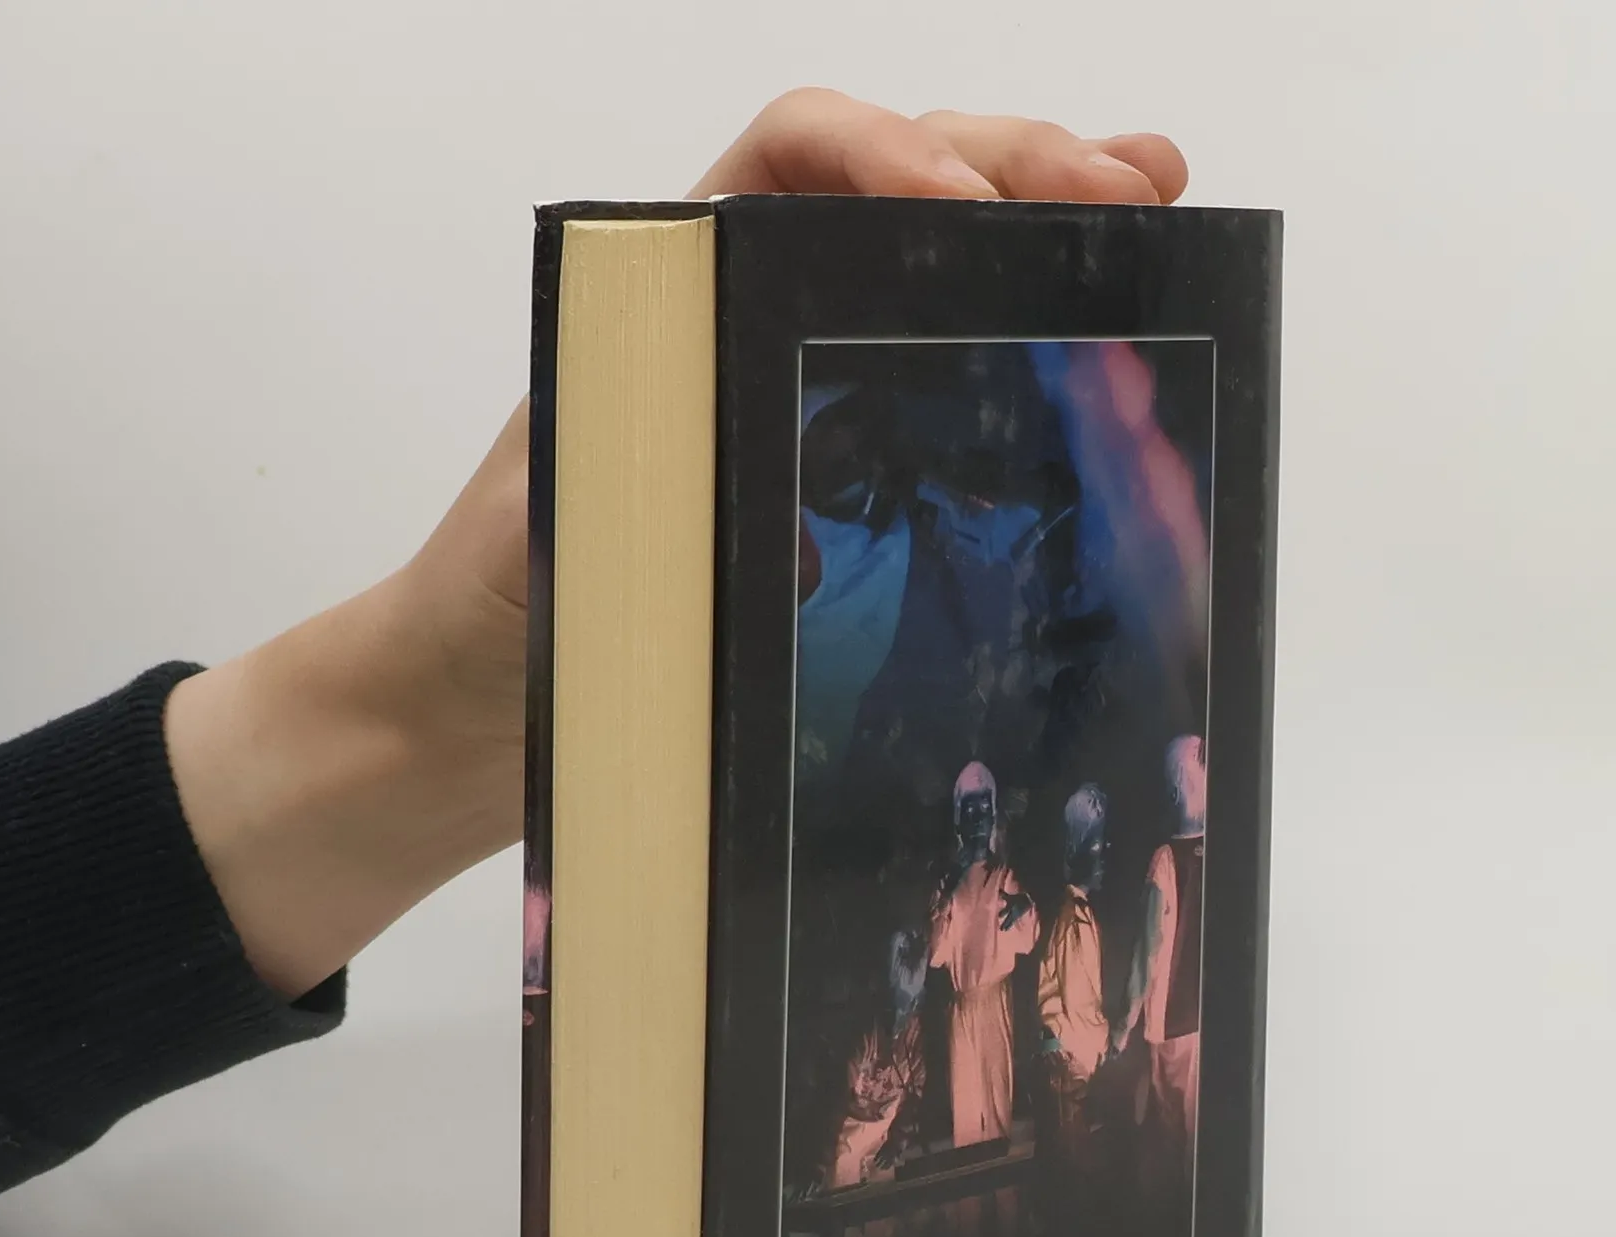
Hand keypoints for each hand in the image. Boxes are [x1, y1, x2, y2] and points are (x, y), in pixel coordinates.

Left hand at [167, 93, 1185, 1000]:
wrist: (463, 705)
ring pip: (924, 257)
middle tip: (1130, 189)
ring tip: (1152, 200)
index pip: (784, 159)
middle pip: (888, 181)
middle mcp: (737, 317)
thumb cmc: (488, 616)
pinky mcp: (826, 471)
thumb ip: (653, 517)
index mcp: (666, 295)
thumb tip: (804, 547)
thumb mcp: (558, 545)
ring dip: (1040, 214)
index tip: (959, 206)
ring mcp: (788, 386)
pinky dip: (1014, 334)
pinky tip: (1094, 323)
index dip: (881, 152)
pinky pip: (929, 376)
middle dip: (1014, 161)